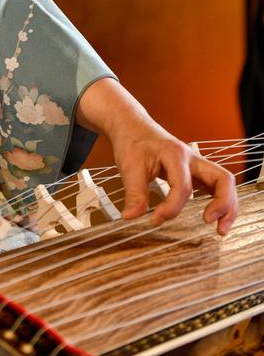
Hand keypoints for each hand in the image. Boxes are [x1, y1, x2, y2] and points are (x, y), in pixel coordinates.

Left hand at [76, 78, 237, 234]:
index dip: (171, 208)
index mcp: (176, 154)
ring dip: (227, 206)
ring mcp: (196, 164)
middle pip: (222, 179)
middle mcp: (192, 158)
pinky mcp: (195, 172)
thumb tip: (130, 218)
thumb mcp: (129, 166)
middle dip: (222, 204)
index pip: (183, 187)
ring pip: (224, 183)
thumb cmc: (132, 142)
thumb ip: (134, 194)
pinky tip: (214, 218)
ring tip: (221, 229)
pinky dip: (220, 202)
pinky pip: (216, 186)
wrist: (132, 126)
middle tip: (208, 223)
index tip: (154, 220)